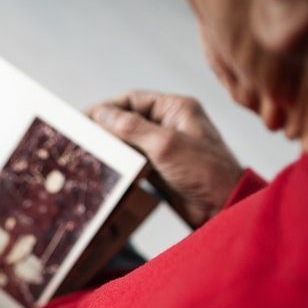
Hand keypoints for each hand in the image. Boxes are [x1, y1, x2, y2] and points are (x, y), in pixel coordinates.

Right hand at [89, 91, 243, 226]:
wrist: (225, 207)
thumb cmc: (205, 172)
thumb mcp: (165, 145)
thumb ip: (132, 127)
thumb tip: (102, 113)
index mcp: (177, 109)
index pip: (133, 100)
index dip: (107, 108)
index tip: (84, 118)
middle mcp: (171, 124)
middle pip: (129, 119)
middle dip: (106, 127)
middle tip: (81, 137)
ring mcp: (167, 147)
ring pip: (130, 141)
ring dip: (112, 146)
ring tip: (89, 153)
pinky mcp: (163, 169)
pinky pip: (135, 161)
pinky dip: (121, 163)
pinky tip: (107, 168)